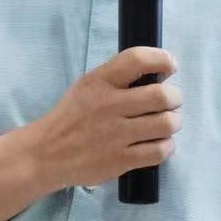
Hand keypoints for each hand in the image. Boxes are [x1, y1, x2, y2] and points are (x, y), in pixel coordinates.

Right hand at [27, 48, 181, 193]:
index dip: (162, 59)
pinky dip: (165, 146)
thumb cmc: (71, 117)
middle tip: (170, 103)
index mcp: (99, 82)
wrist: (46, 154)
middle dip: (175, 98)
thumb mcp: (86, 87)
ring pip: (166, 124)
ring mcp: (115, 135)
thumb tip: (159, 74)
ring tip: (165, 124)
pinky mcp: (120, 160)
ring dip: (173, 123)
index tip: (170, 67)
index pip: (138, 59)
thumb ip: (117, 78)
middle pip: (162, 95)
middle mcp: (108, 105)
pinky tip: (157, 143)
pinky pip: (159, 151)